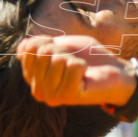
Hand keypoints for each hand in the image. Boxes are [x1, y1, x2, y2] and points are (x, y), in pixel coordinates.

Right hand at [17, 35, 135, 107]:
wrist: (113, 71)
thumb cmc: (86, 57)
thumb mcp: (60, 45)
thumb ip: (39, 45)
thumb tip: (24, 46)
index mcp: (32, 77)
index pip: (28, 48)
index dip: (48, 41)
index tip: (62, 51)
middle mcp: (37, 90)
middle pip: (43, 52)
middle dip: (62, 49)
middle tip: (73, 60)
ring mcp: (51, 95)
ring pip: (58, 58)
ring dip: (73, 57)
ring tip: (80, 69)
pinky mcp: (68, 96)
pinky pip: (72, 65)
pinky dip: (82, 64)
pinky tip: (85, 75)